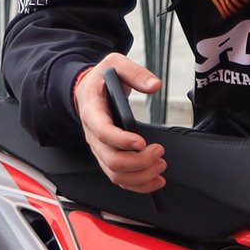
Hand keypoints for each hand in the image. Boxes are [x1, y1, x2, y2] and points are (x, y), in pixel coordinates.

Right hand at [72, 54, 165, 191]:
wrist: (88, 91)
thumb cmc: (101, 80)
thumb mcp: (116, 64)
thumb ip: (135, 72)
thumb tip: (154, 85)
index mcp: (92, 113)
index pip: (102, 132)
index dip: (121, 141)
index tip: (141, 141)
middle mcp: (93, 136)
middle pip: (111, 160)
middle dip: (139, 161)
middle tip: (159, 151)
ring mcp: (100, 150)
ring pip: (116, 175)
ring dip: (141, 175)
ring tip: (160, 165)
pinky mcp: (108, 158)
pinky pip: (120, 179)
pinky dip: (139, 184)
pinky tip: (155, 179)